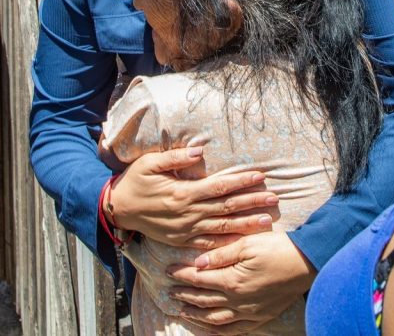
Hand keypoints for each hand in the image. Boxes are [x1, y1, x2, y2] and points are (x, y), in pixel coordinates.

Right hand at [109, 147, 278, 249]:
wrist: (118, 209)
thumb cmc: (135, 181)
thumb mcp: (150, 163)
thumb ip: (175, 158)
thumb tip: (198, 150)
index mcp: (182, 193)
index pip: (219, 186)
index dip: (241, 182)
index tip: (260, 176)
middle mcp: (187, 213)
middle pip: (226, 208)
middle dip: (252, 203)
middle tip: (274, 199)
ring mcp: (186, 229)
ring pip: (222, 227)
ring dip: (246, 224)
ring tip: (268, 221)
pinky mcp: (182, 239)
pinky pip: (208, 242)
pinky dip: (226, 242)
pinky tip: (243, 241)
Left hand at [167, 231, 315, 333]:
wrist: (308, 263)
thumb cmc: (278, 248)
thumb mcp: (247, 243)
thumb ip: (221, 254)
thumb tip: (198, 263)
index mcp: (233, 280)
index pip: (199, 279)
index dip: (181, 275)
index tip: (168, 271)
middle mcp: (238, 301)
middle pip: (203, 300)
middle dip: (184, 295)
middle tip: (169, 292)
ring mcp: (250, 312)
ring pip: (215, 319)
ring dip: (197, 315)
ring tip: (182, 310)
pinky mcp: (261, 317)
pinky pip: (235, 330)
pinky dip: (219, 331)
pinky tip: (210, 328)